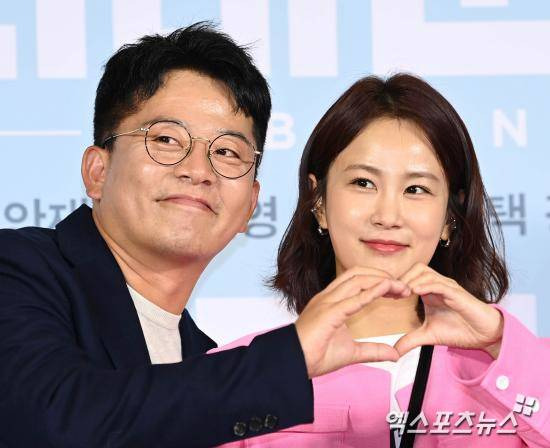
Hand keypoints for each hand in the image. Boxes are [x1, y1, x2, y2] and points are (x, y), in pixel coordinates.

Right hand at [295, 267, 410, 377]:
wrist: (294, 364)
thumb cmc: (314, 356)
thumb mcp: (351, 353)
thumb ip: (372, 351)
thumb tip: (394, 354)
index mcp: (331, 302)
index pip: (357, 281)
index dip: (378, 281)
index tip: (398, 291)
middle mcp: (328, 297)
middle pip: (359, 274)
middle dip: (383, 276)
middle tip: (404, 288)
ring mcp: (327, 302)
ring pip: (358, 280)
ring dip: (382, 281)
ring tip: (401, 288)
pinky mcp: (329, 313)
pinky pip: (354, 298)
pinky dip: (372, 291)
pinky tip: (386, 289)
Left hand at [394, 263, 503, 358]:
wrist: (485, 335)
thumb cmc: (460, 330)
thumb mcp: (429, 336)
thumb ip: (410, 340)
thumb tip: (393, 352)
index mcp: (429, 291)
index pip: (409, 276)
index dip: (395, 283)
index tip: (383, 295)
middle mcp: (437, 285)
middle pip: (415, 269)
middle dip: (401, 278)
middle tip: (391, 293)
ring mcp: (447, 286)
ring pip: (425, 272)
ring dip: (411, 280)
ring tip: (401, 293)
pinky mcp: (456, 292)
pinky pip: (438, 283)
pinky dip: (425, 285)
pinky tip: (415, 292)